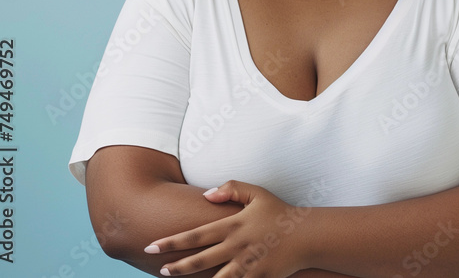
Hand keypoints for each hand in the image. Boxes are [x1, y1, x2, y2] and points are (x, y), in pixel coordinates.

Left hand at [144, 180, 315, 277]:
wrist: (307, 235)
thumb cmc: (280, 212)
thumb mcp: (257, 193)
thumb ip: (231, 189)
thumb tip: (206, 195)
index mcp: (233, 225)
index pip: (196, 235)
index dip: (172, 241)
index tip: (151, 245)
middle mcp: (237, 245)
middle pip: (200, 260)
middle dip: (177, 266)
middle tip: (160, 269)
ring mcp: (247, 263)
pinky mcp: (258, 276)